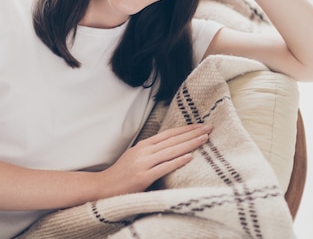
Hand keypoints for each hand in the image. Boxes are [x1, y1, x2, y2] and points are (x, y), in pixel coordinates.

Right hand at [97, 124, 211, 196]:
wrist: (104, 186)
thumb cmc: (122, 173)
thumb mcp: (136, 156)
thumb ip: (151, 151)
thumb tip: (170, 147)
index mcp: (144, 145)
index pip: (169, 134)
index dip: (186, 129)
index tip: (200, 125)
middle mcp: (145, 151)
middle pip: (173, 139)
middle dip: (192, 133)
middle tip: (208, 127)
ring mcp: (144, 163)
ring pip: (171, 151)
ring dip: (190, 144)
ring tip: (204, 139)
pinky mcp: (143, 177)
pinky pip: (164, 167)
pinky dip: (178, 161)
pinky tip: (190, 157)